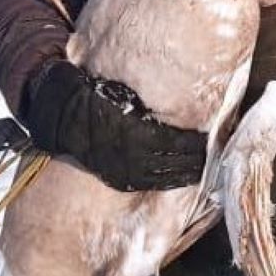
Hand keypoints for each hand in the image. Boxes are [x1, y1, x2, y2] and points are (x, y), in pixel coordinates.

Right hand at [20, 60, 206, 190]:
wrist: (63, 118)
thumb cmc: (96, 97)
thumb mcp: (123, 93)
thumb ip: (149, 100)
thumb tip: (183, 91)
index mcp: (135, 131)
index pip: (177, 141)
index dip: (197, 141)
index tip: (211, 136)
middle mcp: (132, 155)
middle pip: (175, 161)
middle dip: (196, 158)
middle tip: (212, 153)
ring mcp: (125, 170)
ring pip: (165, 176)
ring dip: (186, 172)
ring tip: (202, 167)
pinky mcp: (119, 179)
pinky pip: (150, 184)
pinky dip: (168, 181)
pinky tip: (181, 177)